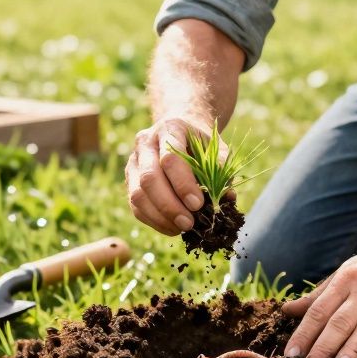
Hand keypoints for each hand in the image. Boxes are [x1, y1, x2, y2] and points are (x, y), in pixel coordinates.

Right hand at [125, 117, 226, 234]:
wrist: (180, 129)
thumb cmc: (200, 142)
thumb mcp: (215, 147)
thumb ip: (221, 169)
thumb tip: (226, 197)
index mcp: (170, 128)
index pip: (170, 158)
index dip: (183, 184)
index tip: (198, 204)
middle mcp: (146, 143)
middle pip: (150, 178)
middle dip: (170, 205)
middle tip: (189, 223)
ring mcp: (134, 161)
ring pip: (138, 194)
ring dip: (160, 216)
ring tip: (182, 228)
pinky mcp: (130, 180)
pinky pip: (136, 205)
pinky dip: (153, 221)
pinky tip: (172, 227)